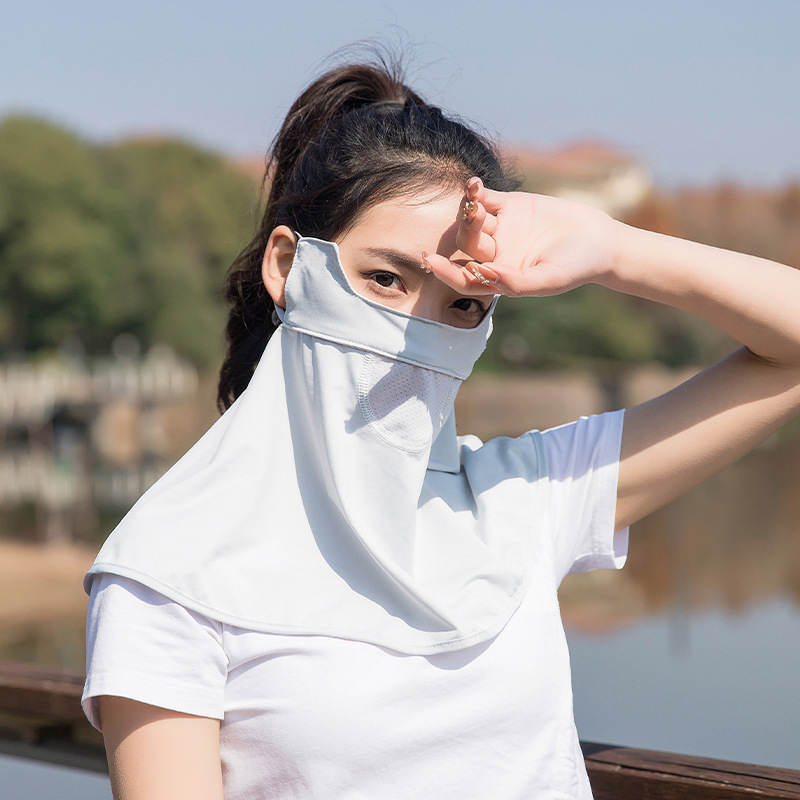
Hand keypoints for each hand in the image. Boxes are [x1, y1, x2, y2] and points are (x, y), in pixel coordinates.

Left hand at [425, 177, 621, 297]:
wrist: (600, 240)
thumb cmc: (576, 267)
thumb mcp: (549, 280)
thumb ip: (517, 282)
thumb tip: (485, 274)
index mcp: (499, 276)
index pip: (463, 277)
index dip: (446, 271)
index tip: (431, 261)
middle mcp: (495, 254)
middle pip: (466, 244)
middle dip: (466, 230)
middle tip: (475, 215)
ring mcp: (501, 228)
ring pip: (472, 220)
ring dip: (469, 210)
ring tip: (475, 200)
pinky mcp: (511, 205)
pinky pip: (486, 197)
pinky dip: (476, 191)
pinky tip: (474, 185)